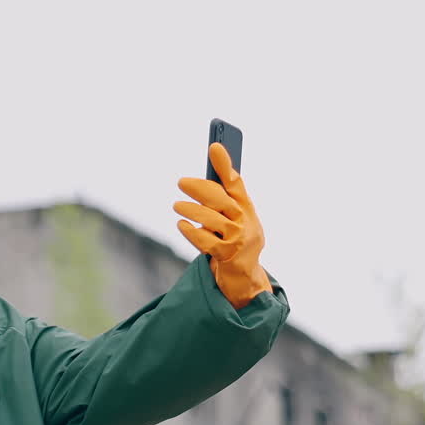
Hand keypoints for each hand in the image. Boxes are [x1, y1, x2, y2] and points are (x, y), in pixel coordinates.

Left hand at [174, 142, 272, 309]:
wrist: (245, 278)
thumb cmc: (235, 243)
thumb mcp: (235, 220)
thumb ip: (223, 201)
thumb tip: (198, 184)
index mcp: (247, 208)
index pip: (235, 182)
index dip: (224, 164)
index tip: (214, 146)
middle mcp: (245, 221)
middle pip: (220, 198)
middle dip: (199, 188)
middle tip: (181, 182)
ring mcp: (237, 239)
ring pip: (210, 219)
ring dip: (190, 210)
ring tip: (176, 206)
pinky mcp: (227, 255)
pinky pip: (205, 240)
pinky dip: (190, 231)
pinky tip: (181, 224)